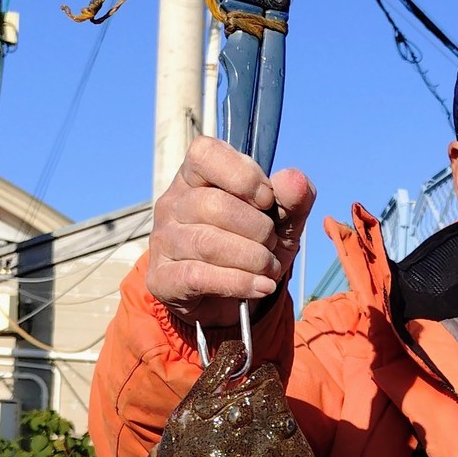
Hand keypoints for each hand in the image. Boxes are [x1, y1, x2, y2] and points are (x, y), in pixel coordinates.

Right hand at [146, 137, 315, 328]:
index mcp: (195, 177)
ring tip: (269, 267)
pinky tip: (262, 286)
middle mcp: (173, 204)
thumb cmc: (251, 249)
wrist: (228, 302)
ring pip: (208, 243)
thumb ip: (292, 199)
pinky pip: (200, 276)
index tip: (267, 201)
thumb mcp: (281, 223)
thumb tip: (293, 179)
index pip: (205, 154)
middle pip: (214, 205)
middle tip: (270, 243)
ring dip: (253, 258)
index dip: (244, 175)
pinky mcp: (164, 278)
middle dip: (257, 228)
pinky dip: (240, 282)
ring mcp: (163, 241)